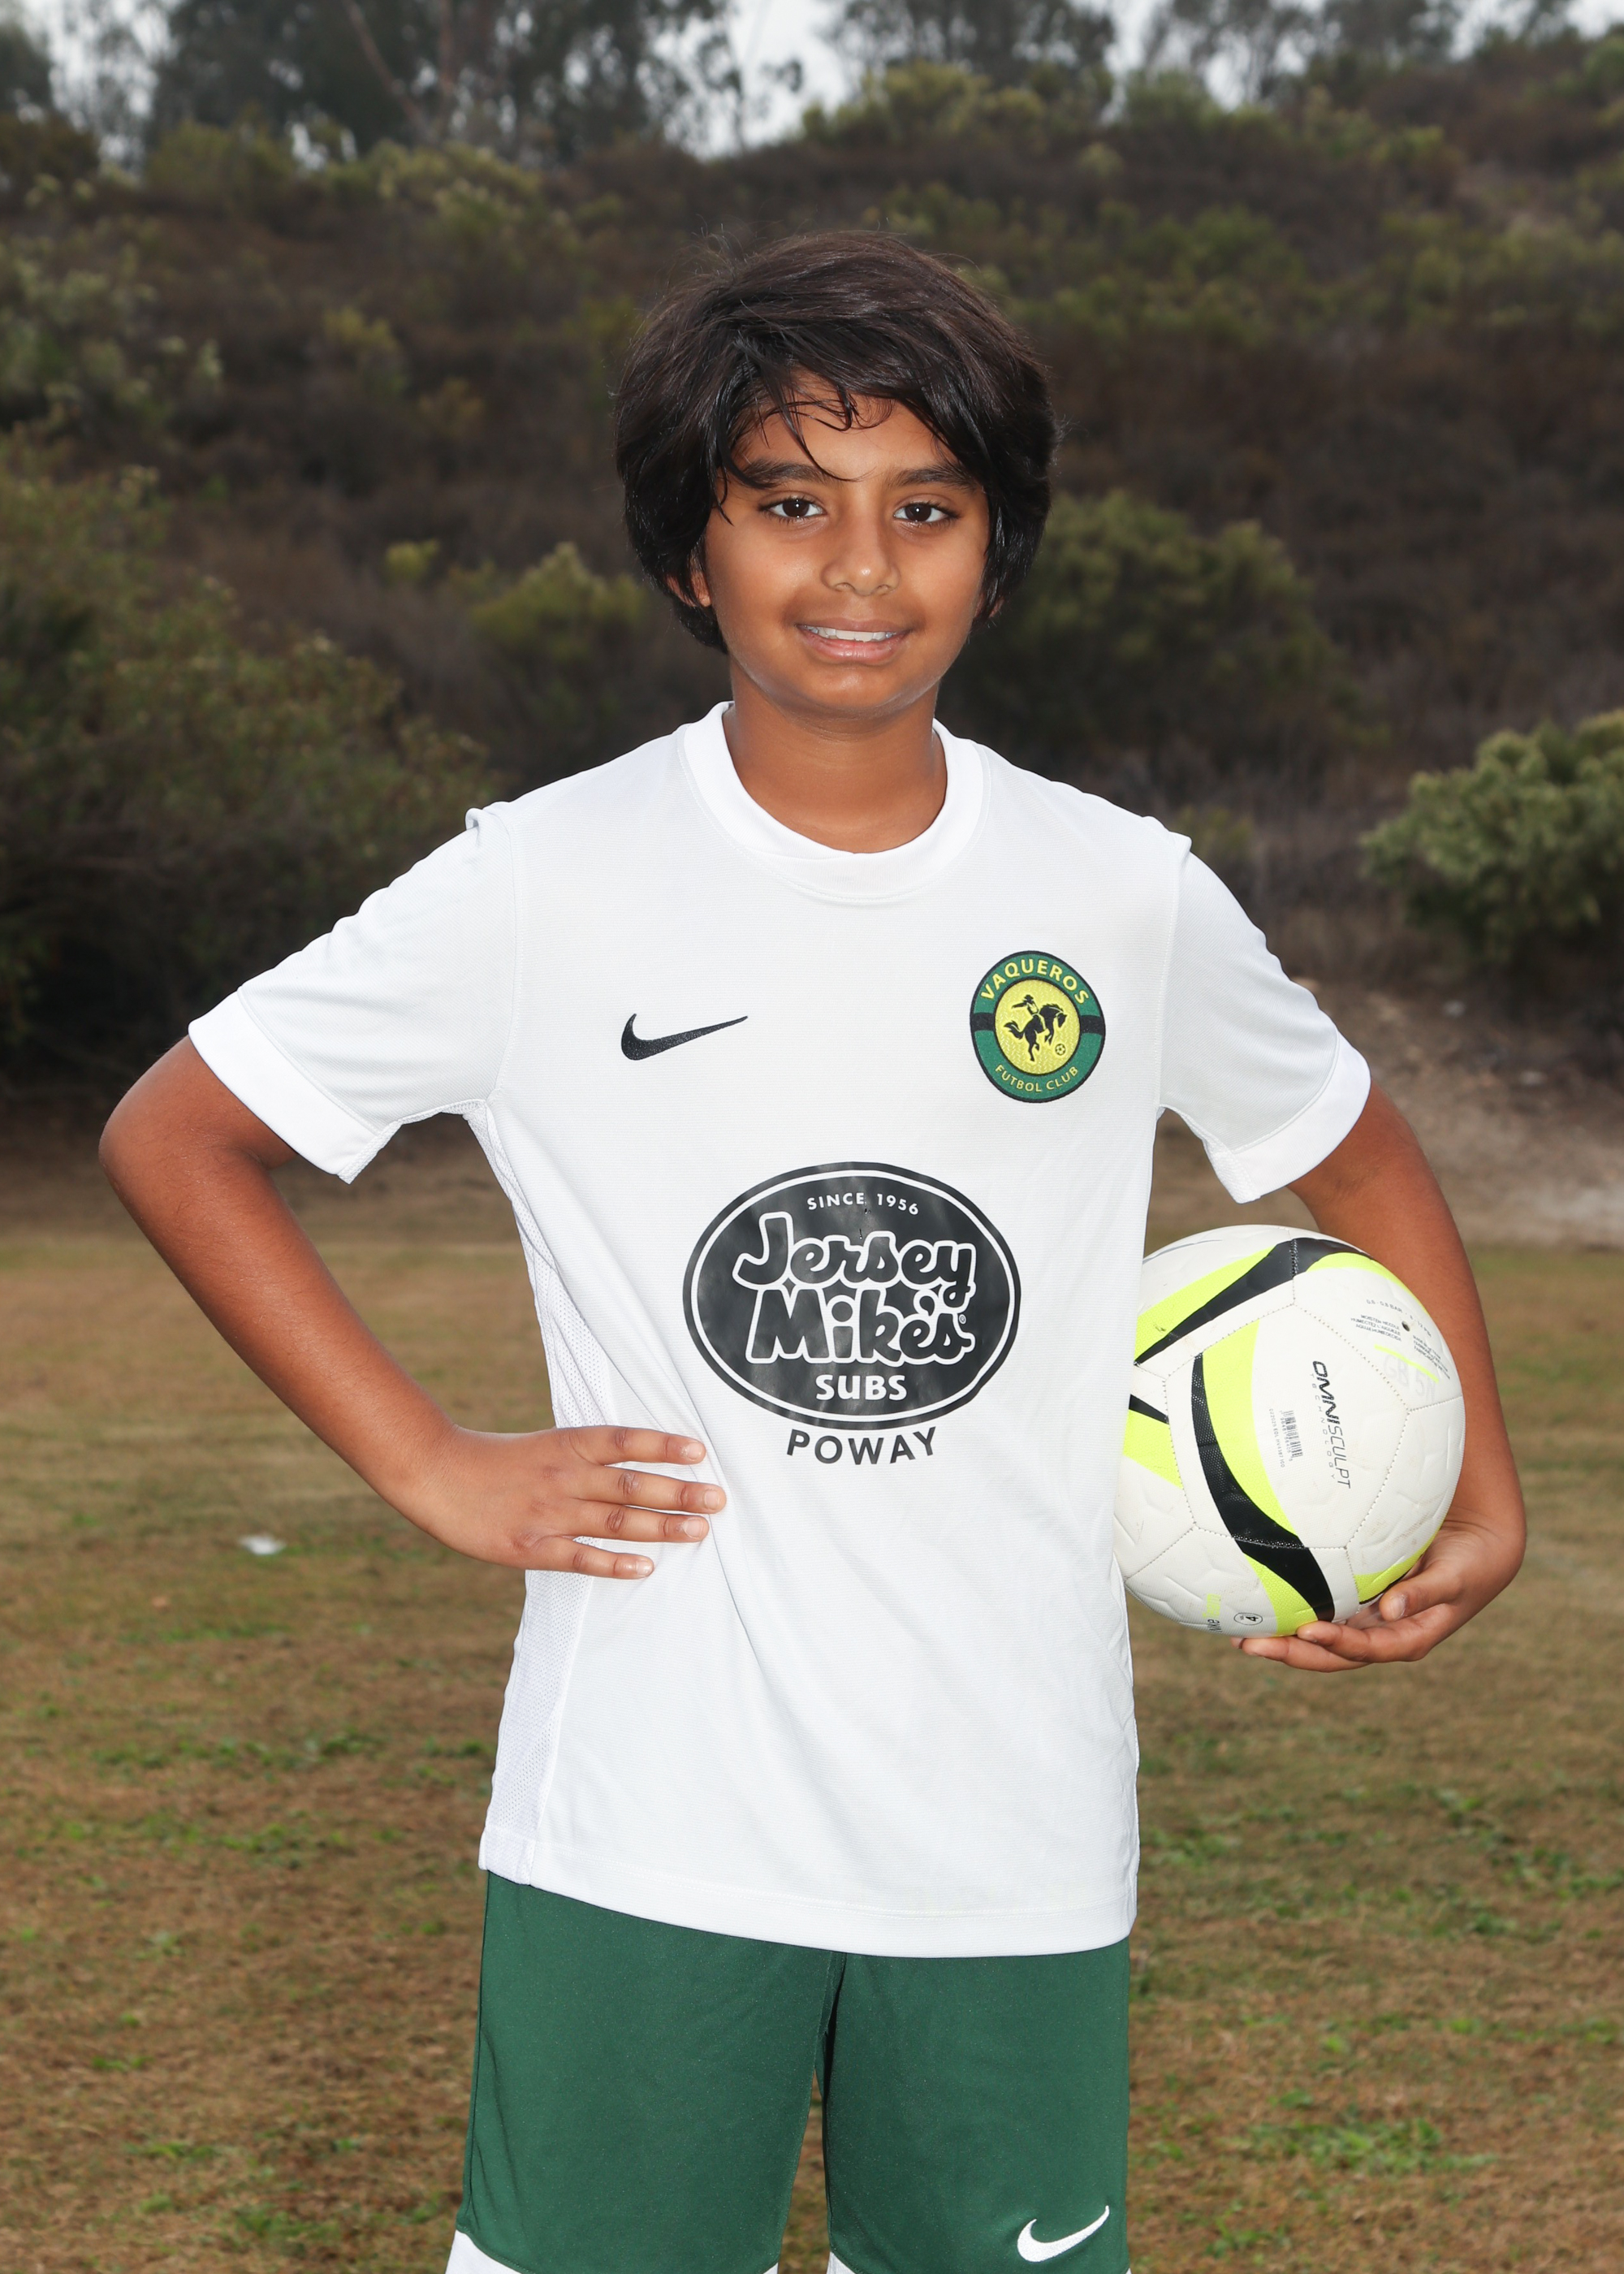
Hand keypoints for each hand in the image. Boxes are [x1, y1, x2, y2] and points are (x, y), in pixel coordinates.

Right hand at [405, 1425, 722, 1578]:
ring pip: (613, 1521)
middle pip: (630, 1483)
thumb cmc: (498, 1461)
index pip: (625, 1441)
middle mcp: (563, 1476)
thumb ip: (588, 1457)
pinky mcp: (529, 1547)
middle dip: (678, 1491)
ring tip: (698, 1531)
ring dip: (660, 1527)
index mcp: (567, 1444)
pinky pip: (579, 1558)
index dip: (663, 1444)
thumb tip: (641, 1465)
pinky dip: (613, 1563)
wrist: (437, 1474)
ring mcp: (548, 1512)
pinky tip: (644, 1567)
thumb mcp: (546, 1445)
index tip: (701, 1450)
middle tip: (718, 1498)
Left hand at [1231, 1504, 1522, 1672]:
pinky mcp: (1358, 1602)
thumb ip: (1425, 1593)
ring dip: (1282, 1641)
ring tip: (1240, 1637)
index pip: (1364, 1649)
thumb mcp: (1454, 1578)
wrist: (1477, 1548)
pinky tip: (1263, 1606)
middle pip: (1330, 1654)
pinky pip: (1322, 1612)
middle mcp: (1381, 1636)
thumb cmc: (1469, 1564)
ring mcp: (1367, 1621)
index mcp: (1408, 1639)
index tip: (1305, 1631)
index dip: (1335, 1643)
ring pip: (1319, 1639)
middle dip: (1290, 1653)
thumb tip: (1390, 1610)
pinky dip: (1293, 1614)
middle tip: (1248, 1646)